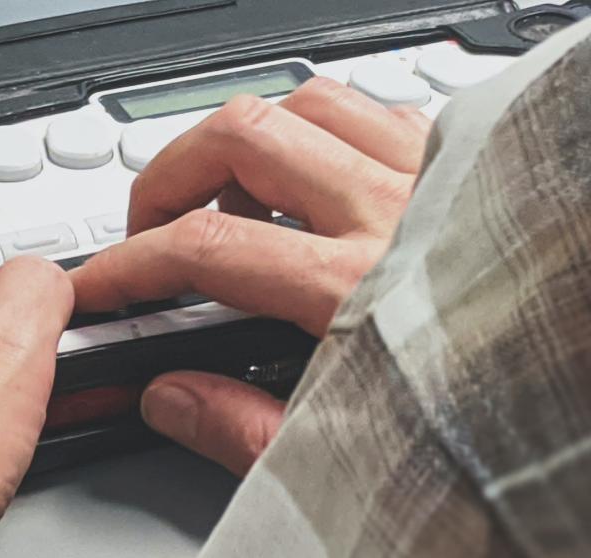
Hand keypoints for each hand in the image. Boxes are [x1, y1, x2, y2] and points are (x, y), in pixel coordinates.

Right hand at [70, 78, 429, 474]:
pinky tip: (310, 176)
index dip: (130, 264)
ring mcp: (433, 182)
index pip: (205, 249)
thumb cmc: (505, 433)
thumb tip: (172, 395)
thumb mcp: (355, 458)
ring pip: (306, 105)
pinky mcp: (464, 172)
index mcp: (357, 293)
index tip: (101, 283)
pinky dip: (318, 131)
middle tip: (152, 226)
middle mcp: (395, 216)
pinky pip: (372, 111)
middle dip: (168, 176)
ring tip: (223, 192)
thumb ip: (245, 431)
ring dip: (242, 143)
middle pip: (242, 139)